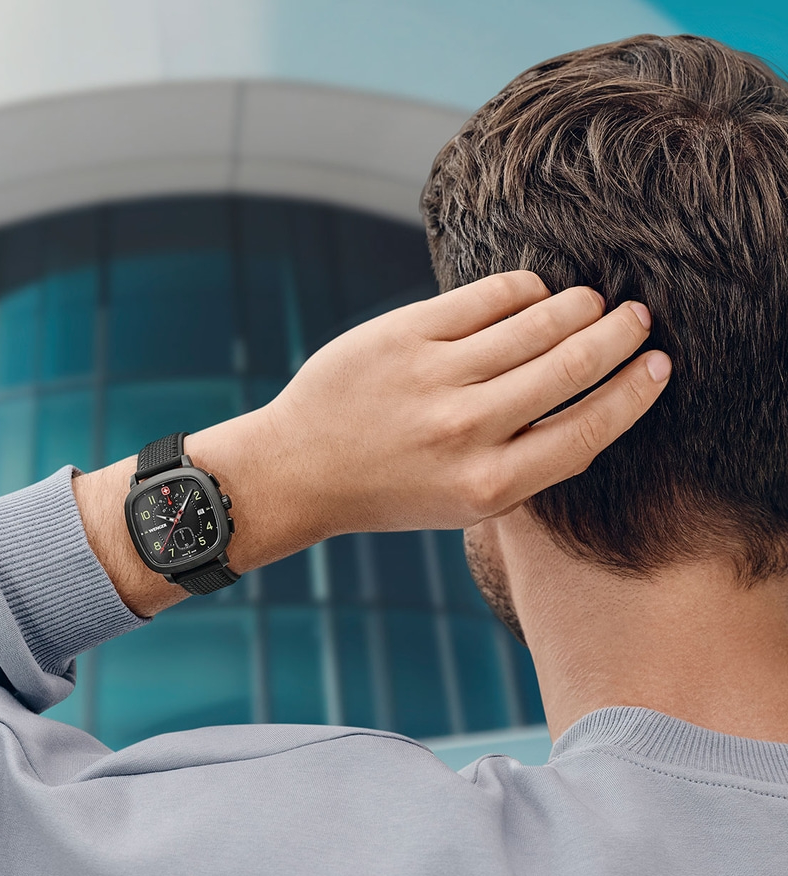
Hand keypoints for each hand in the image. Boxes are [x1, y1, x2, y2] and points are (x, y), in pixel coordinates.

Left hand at [257, 270, 668, 536]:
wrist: (301, 469)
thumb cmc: (392, 488)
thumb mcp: (466, 501)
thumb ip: (529, 463)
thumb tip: (596, 402)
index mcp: (489, 484)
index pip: (589, 428)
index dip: (635, 392)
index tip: (659, 364)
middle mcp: (466, 431)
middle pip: (571, 365)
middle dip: (618, 334)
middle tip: (638, 317)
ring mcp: (433, 378)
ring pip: (536, 323)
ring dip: (578, 306)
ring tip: (593, 303)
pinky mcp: (402, 335)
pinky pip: (485, 297)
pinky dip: (524, 289)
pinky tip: (534, 293)